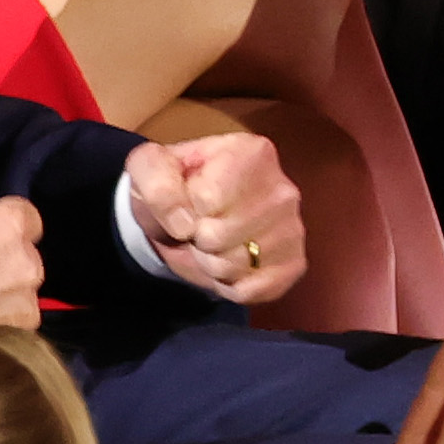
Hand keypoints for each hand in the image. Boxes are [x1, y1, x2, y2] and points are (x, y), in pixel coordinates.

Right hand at [0, 196, 45, 329]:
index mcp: (7, 224)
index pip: (29, 215)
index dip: (7, 222)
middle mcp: (24, 260)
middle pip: (27, 253)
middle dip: (6, 257)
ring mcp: (24, 297)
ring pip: (24, 286)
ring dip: (6, 287)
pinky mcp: (18, 327)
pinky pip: (20, 314)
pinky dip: (3, 314)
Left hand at [129, 130, 303, 307]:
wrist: (192, 213)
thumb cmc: (174, 185)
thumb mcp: (149, 168)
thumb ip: (157, 183)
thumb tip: (184, 223)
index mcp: (252, 153)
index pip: (206, 198)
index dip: (184, 208)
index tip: (188, 201)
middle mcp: (283, 189)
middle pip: (219, 235)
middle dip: (196, 239)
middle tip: (198, 227)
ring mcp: (293, 229)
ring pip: (234, 265)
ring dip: (210, 263)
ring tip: (212, 244)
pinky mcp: (294, 265)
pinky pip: (250, 290)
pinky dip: (228, 285)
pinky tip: (230, 264)